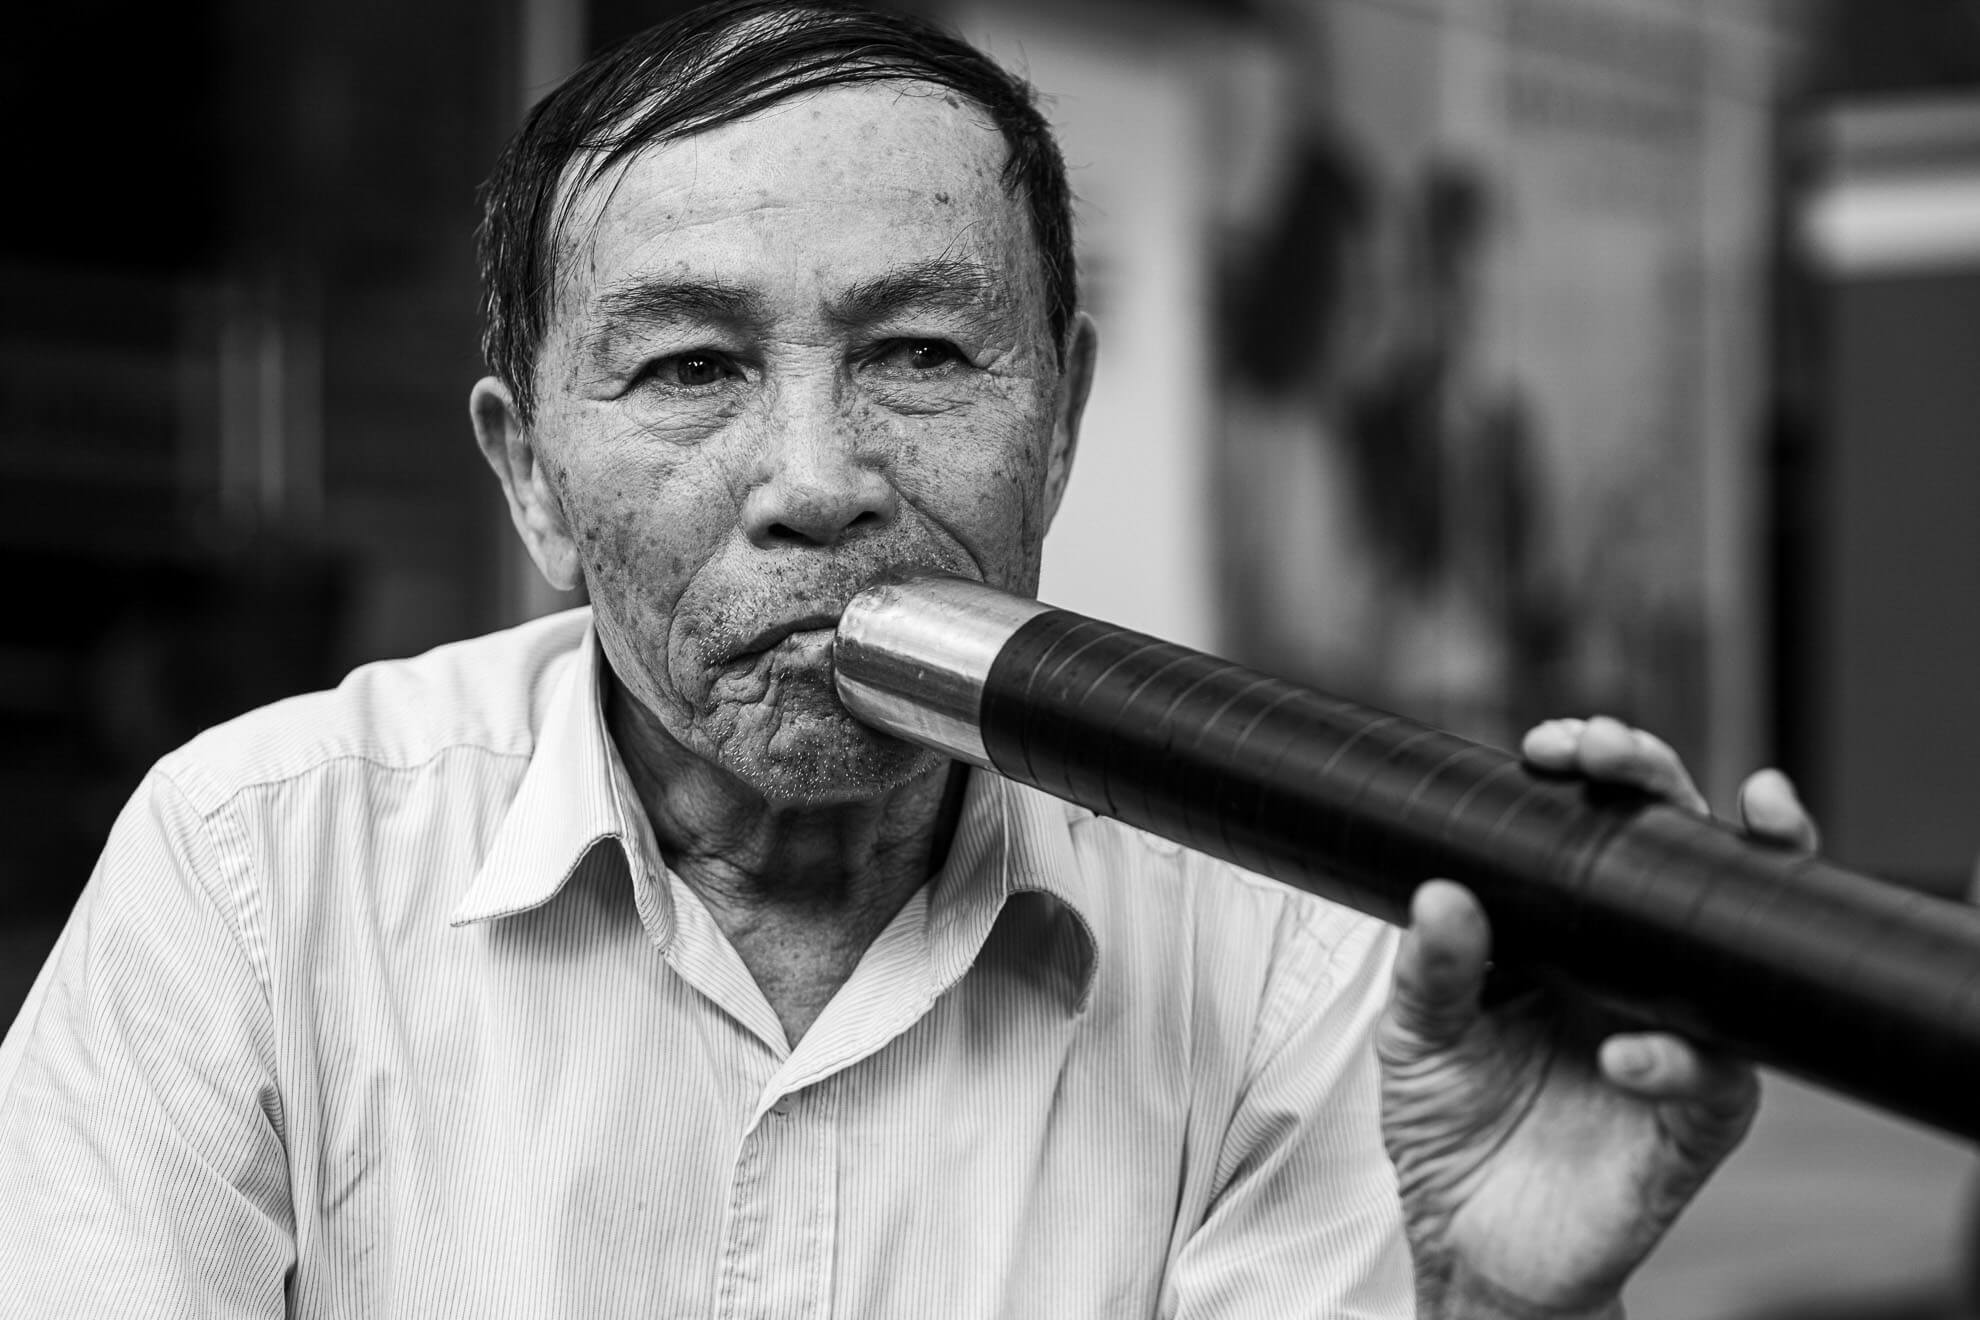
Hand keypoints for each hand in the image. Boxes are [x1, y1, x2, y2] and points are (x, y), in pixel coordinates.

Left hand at [1377, 716, 1816, 1319]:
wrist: (1469, 1239)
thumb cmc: (1452, 1123)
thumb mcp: (1417, 1036)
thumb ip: (1428, 969)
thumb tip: (1442, 891)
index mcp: (1569, 935)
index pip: (1602, 832)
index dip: (1594, 773)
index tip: (1552, 745)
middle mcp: (1633, 971)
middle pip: (1679, 853)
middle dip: (1654, 783)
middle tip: (1608, 753)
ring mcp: (1673, 1037)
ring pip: (1732, 945)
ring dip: (1719, 877)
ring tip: (1680, 836)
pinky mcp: (1694, 1122)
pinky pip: (1714, 1077)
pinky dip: (1674, 1057)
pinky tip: (1621, 1052)